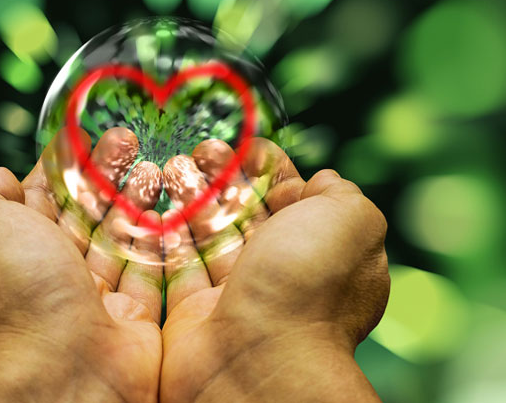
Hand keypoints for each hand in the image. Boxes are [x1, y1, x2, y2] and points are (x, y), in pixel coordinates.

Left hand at [0, 128, 163, 402]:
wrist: (62, 373)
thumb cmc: (16, 297)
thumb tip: (1, 177)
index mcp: (15, 252)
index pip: (42, 197)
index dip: (65, 163)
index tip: (87, 134)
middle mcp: (54, 275)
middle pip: (86, 212)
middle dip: (107, 173)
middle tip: (129, 139)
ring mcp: (96, 298)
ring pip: (121, 237)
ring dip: (138, 199)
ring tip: (156, 165)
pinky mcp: (135, 318)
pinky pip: (154, 271)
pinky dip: (165, 239)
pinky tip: (175, 207)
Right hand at [160, 138, 389, 401]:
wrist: (257, 360)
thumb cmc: (308, 286)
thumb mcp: (351, 221)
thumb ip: (340, 193)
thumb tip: (320, 180)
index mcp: (322, 254)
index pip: (293, 201)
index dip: (269, 169)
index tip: (244, 144)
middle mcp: (280, 277)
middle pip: (246, 215)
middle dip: (223, 178)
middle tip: (200, 151)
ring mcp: (235, 297)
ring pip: (208, 237)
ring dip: (191, 199)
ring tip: (172, 166)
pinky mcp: (194, 314)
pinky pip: (176, 267)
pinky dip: (164, 235)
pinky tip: (154, 203)